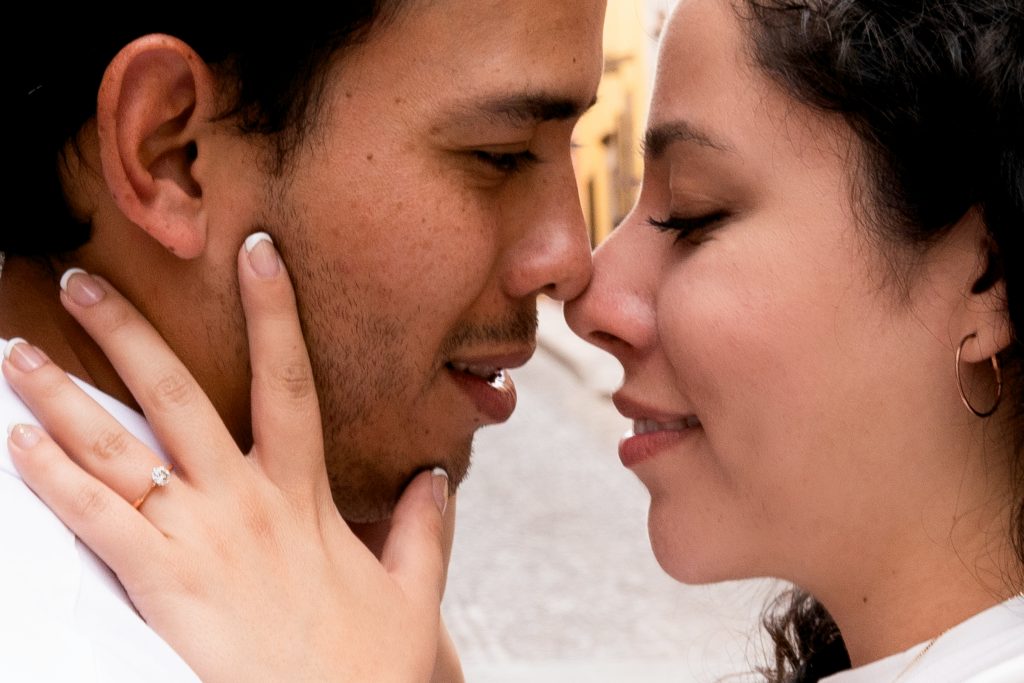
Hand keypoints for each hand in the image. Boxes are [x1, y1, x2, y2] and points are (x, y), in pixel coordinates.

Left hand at [3, 233, 449, 681]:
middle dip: (129, 334)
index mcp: (304, 498)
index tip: (258, 254)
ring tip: (17, 351)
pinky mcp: (165, 584)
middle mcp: (246, 502)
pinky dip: (53, 480)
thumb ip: (424, 531)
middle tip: (83, 282)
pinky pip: (96, 522)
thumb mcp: (410, 592)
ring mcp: (201, 539)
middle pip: (179, 396)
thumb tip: (437, 477)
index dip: (275, 313)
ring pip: (121, 450)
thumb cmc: (368, 668)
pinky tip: (18, 444)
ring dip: (62, 398)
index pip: (290, 382)